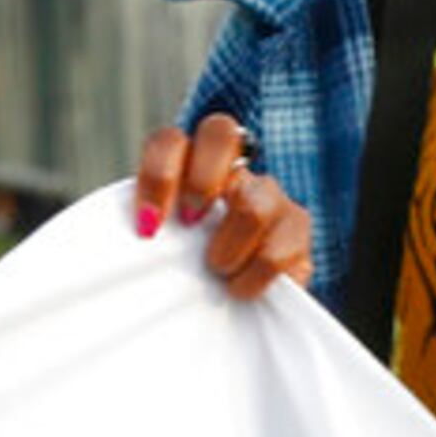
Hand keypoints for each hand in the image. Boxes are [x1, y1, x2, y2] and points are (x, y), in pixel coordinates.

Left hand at [133, 115, 311, 301]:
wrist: (236, 305)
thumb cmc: (188, 275)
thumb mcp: (162, 251)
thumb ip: (149, 233)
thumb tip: (137, 235)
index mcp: (188, 166)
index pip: (169, 142)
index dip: (158, 176)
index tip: (148, 227)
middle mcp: (231, 168)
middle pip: (219, 131)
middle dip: (201, 181)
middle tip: (190, 225)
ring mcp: (269, 194)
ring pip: (253, 200)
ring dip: (227, 247)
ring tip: (217, 271)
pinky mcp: (298, 229)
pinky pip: (279, 251)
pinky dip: (252, 278)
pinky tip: (241, 290)